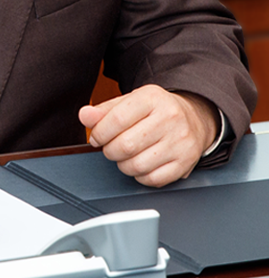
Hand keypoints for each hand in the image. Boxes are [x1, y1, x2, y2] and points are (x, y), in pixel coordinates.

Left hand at [78, 85, 218, 186]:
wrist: (193, 118)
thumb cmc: (155, 110)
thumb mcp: (129, 101)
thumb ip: (104, 110)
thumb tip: (84, 116)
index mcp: (152, 98)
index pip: (116, 120)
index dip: (100, 133)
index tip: (96, 137)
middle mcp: (170, 118)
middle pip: (125, 145)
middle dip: (110, 151)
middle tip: (110, 148)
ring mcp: (180, 142)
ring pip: (137, 165)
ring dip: (123, 165)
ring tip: (125, 156)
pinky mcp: (186, 163)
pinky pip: (152, 179)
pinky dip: (139, 176)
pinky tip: (140, 164)